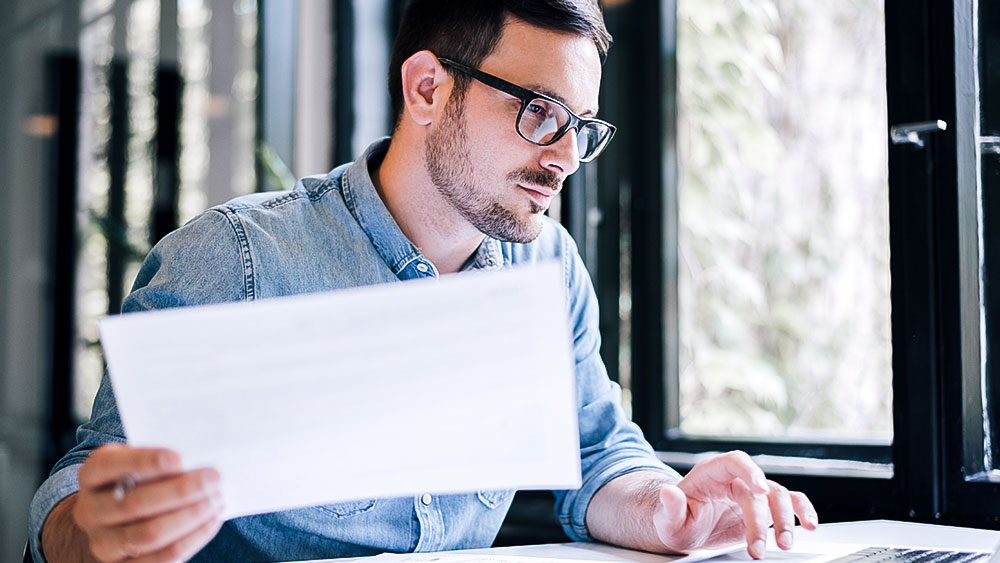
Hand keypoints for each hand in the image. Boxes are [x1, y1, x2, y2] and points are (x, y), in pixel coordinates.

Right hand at [70, 444, 222, 561]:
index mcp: (91, 475)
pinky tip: (211, 520)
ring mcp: (103, 542)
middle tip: (213, 478)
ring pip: (149, 534)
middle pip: (134, 504)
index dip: (144, 462)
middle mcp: (90, 511)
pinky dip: (192, 538)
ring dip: (189, 516)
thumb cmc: (138, 479)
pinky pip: (161, 558)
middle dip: (180, 491)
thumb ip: (158, 459)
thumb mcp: (138, 461)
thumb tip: (197, 457)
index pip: (108, 466)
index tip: (179, 458)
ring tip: (216, 500)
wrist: (115, 520)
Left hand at [653, 451, 817, 559]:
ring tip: (783, 544)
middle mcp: (735, 479)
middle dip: (762, 519)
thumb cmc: (676, 519)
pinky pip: (790, 503)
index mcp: (712, 473)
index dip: (750, 471)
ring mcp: (752, 493)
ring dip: (785, 520)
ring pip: (778, 496)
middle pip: (758, 489)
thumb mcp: (667, 518)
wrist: (686, 528)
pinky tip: (810, 525)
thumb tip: (668, 492)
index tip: (760, 489)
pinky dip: (802, 511)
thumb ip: (670, 506)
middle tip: (759, 548)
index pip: (734, 462)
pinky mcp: (764, 508)